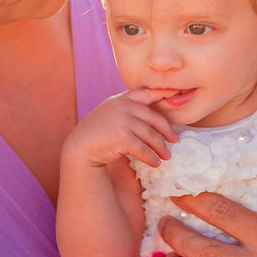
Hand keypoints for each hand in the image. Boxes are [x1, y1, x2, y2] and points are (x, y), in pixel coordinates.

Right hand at [64, 89, 178, 167]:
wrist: (80, 146)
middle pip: (154, 118)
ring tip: (166, 156)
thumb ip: (127, 108)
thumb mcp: (111, 111)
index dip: (163, 93)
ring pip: (151, 136)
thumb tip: (151, 114)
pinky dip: (151, 158)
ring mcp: (123, 121)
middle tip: (175, 140)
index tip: (176, 94)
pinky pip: (143, 150)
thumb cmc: (98, 131)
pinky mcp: (122, 137)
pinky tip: (156, 163)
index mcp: (122, 99)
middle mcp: (124, 107)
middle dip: (167, 131)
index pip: (147, 93)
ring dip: (161, 148)